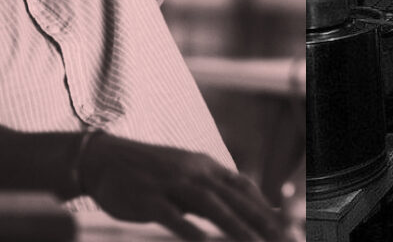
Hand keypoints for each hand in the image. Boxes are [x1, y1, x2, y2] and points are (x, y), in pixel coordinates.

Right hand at [80, 134, 285, 240]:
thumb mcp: (186, 174)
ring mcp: (171, 184)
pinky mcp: (148, 199)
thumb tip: (244, 205)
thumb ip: (214, 189)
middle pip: (236, 199)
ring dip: (238, 228)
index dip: (268, 208)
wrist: (102, 158)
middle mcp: (193, 172)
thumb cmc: (149, 171)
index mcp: (205, 166)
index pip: (244, 188)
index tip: (290, 228)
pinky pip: (173, 217)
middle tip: (287, 240)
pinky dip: (191, 230)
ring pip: (212, 207)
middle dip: (264, 222)